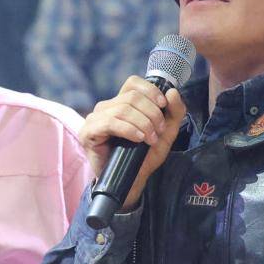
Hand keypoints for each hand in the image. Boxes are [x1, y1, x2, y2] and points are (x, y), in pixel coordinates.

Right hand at [79, 77, 187, 209]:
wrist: (132, 180)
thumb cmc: (145, 155)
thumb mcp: (167, 132)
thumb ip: (174, 111)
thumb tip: (172, 91)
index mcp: (122, 103)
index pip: (133, 83)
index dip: (150, 91)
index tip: (163, 106)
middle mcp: (107, 107)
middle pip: (132, 97)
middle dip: (151, 113)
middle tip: (159, 131)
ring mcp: (95, 118)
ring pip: (123, 109)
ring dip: (143, 123)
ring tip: (150, 139)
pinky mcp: (89, 132)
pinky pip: (110, 122)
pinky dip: (128, 129)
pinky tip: (138, 139)